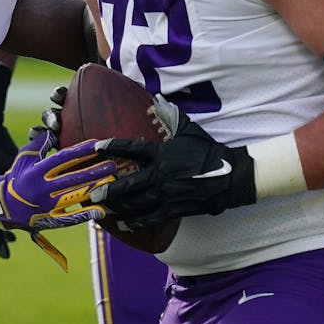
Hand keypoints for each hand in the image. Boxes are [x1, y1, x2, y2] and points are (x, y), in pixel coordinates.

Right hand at [0, 130, 115, 231]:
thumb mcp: (24, 157)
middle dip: (95, 170)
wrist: (3, 206)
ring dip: (94, 189)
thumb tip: (55, 131)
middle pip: (73, 177)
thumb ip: (39, 144)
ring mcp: (47, 206)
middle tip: (113, 164)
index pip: (63, 159)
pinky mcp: (50, 220)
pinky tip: (101, 210)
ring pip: (75, 196)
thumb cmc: (16, 176)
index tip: (98, 144)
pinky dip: (85, 215)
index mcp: (37, 172)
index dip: (82, 151)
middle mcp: (43, 189)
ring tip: (111, 182)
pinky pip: (70, 218)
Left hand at [92, 103, 255, 227]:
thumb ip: (170, 116)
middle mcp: (160, 174)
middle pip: (127, 185)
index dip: (112, 147)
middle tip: (92, 194)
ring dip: (117, 208)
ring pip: (136, 204)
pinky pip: (151, 218)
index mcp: (161, 153)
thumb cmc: (208, 151)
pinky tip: (124, 225)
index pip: (131, 149)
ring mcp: (167, 194)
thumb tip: (157, 98)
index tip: (96, 147)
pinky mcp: (174, 209)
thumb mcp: (188, 129)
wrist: (231, 176)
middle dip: (107, 191)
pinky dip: (136, 222)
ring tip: (101, 211)